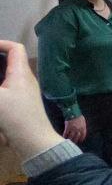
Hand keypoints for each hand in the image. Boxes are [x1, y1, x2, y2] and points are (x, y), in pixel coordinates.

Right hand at [0, 41, 63, 160]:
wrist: (35, 141)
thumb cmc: (16, 116)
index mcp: (21, 73)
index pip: (15, 49)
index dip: (1, 44)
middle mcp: (26, 80)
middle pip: (11, 62)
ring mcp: (25, 93)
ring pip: (8, 77)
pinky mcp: (23, 105)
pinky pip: (9, 90)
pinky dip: (1, 87)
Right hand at [63, 116, 87, 143]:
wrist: (73, 112)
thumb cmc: (78, 116)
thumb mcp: (83, 121)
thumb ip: (82, 126)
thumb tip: (81, 130)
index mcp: (83, 127)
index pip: (83, 135)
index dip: (81, 138)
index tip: (80, 141)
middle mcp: (78, 129)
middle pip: (76, 137)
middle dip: (75, 140)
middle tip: (73, 143)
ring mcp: (73, 129)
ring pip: (71, 137)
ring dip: (69, 139)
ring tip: (68, 141)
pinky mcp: (67, 128)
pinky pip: (66, 134)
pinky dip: (64, 136)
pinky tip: (63, 137)